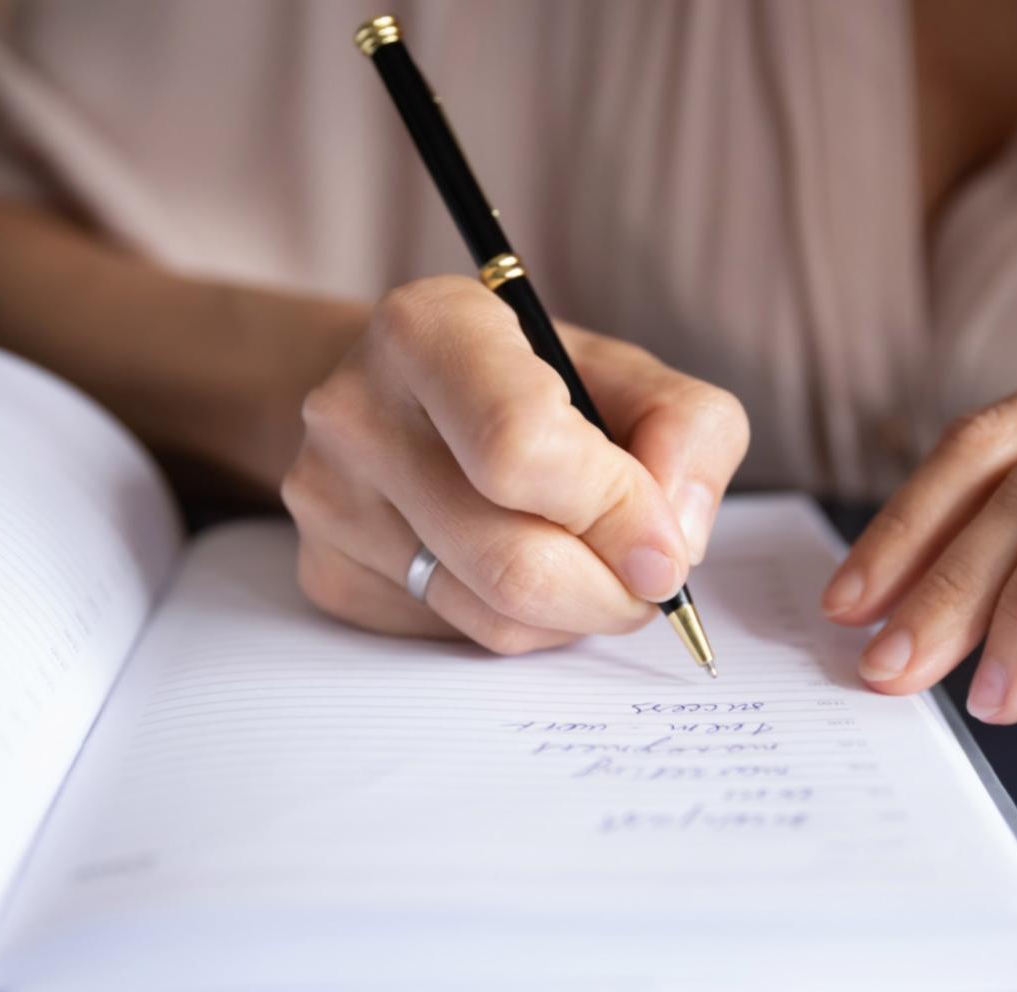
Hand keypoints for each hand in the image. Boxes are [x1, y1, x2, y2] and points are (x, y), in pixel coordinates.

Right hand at [282, 277, 748, 652]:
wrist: (396, 393)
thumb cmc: (527, 381)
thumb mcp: (624, 372)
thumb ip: (688, 432)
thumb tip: (673, 544)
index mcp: (430, 329)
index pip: (521, 447)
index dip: (616, 513)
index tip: (666, 548)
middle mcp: (358, 411)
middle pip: (515, 562)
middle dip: (612, 592)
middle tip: (648, 580)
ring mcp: (331, 500)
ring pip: (494, 618)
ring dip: (574, 614)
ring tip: (586, 562)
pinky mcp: (328, 573)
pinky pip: (458, 638)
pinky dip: (521, 625)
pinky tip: (517, 566)